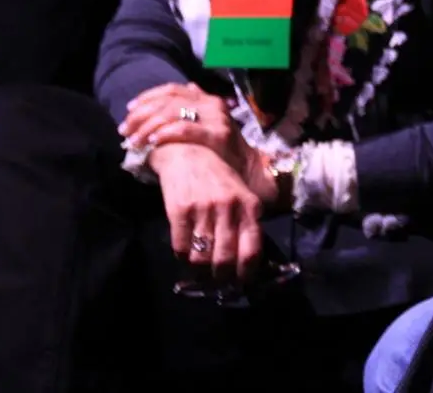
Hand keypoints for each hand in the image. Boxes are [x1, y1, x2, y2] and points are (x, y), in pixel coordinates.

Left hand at [122, 83, 246, 167]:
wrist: (246, 170)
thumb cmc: (218, 150)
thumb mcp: (204, 125)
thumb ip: (189, 111)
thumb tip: (169, 97)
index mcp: (205, 98)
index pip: (172, 89)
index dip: (148, 97)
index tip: (129, 110)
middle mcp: (211, 103)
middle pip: (168, 101)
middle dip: (142, 115)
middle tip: (125, 130)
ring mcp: (215, 118)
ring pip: (173, 112)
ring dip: (147, 126)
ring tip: (134, 140)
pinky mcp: (217, 135)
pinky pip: (185, 129)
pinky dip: (165, 133)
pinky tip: (152, 142)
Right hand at [148, 143, 265, 284]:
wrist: (188, 152)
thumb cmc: (218, 177)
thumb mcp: (241, 195)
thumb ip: (246, 223)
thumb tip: (247, 261)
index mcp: (249, 206)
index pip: (252, 250)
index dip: (246, 272)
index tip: (241, 280)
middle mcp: (229, 209)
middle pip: (225, 260)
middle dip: (221, 276)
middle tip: (217, 278)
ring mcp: (204, 210)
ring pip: (202, 258)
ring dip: (200, 269)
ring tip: (200, 265)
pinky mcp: (180, 211)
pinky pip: (181, 249)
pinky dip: (183, 257)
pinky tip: (185, 250)